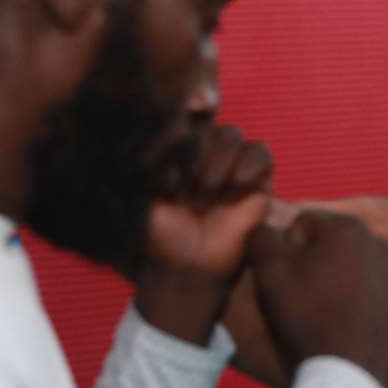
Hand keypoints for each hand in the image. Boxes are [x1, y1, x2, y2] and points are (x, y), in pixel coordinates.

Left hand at [135, 126, 272, 342]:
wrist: (191, 266)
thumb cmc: (162, 236)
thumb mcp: (139, 197)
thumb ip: (134, 166)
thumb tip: (125, 135)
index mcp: (178, 156)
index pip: (184, 122)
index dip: (178, 139)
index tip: (168, 176)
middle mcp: (206, 158)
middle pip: (209, 125)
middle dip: (197, 155)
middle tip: (188, 190)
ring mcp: (233, 169)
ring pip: (234, 135)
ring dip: (219, 161)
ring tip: (209, 194)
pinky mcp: (259, 184)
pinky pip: (261, 153)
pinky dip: (249, 165)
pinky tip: (236, 188)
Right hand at [245, 212, 387, 387]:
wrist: (348, 370)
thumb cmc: (306, 316)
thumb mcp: (270, 271)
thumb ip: (262, 236)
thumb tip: (264, 227)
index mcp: (347, 227)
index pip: (304, 225)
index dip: (286, 250)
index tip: (286, 279)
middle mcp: (379, 243)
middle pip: (332, 244)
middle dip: (316, 262)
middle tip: (304, 296)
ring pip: (356, 267)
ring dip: (340, 280)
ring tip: (326, 311)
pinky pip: (377, 292)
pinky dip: (363, 301)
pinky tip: (350, 322)